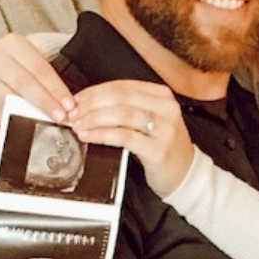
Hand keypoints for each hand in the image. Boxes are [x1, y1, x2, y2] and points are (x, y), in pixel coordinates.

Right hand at [0, 33, 73, 122]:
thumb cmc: (23, 68)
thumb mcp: (36, 65)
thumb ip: (48, 82)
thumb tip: (67, 107)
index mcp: (12, 43)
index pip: (39, 68)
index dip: (56, 88)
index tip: (69, 105)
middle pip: (22, 81)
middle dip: (44, 101)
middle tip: (60, 116)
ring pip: (5, 96)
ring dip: (27, 113)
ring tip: (44, 122)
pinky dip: (9, 119)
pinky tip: (23, 125)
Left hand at [70, 80, 194, 196]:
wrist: (185, 172)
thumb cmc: (164, 145)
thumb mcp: (151, 118)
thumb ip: (127, 107)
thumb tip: (89, 102)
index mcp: (162, 95)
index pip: (122, 86)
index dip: (94, 91)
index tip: (77, 99)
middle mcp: (166, 108)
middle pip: (119, 98)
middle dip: (90, 104)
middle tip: (73, 113)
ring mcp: (164, 128)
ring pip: (120, 115)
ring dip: (93, 119)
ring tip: (78, 125)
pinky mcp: (157, 149)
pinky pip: (123, 136)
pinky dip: (101, 135)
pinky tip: (89, 136)